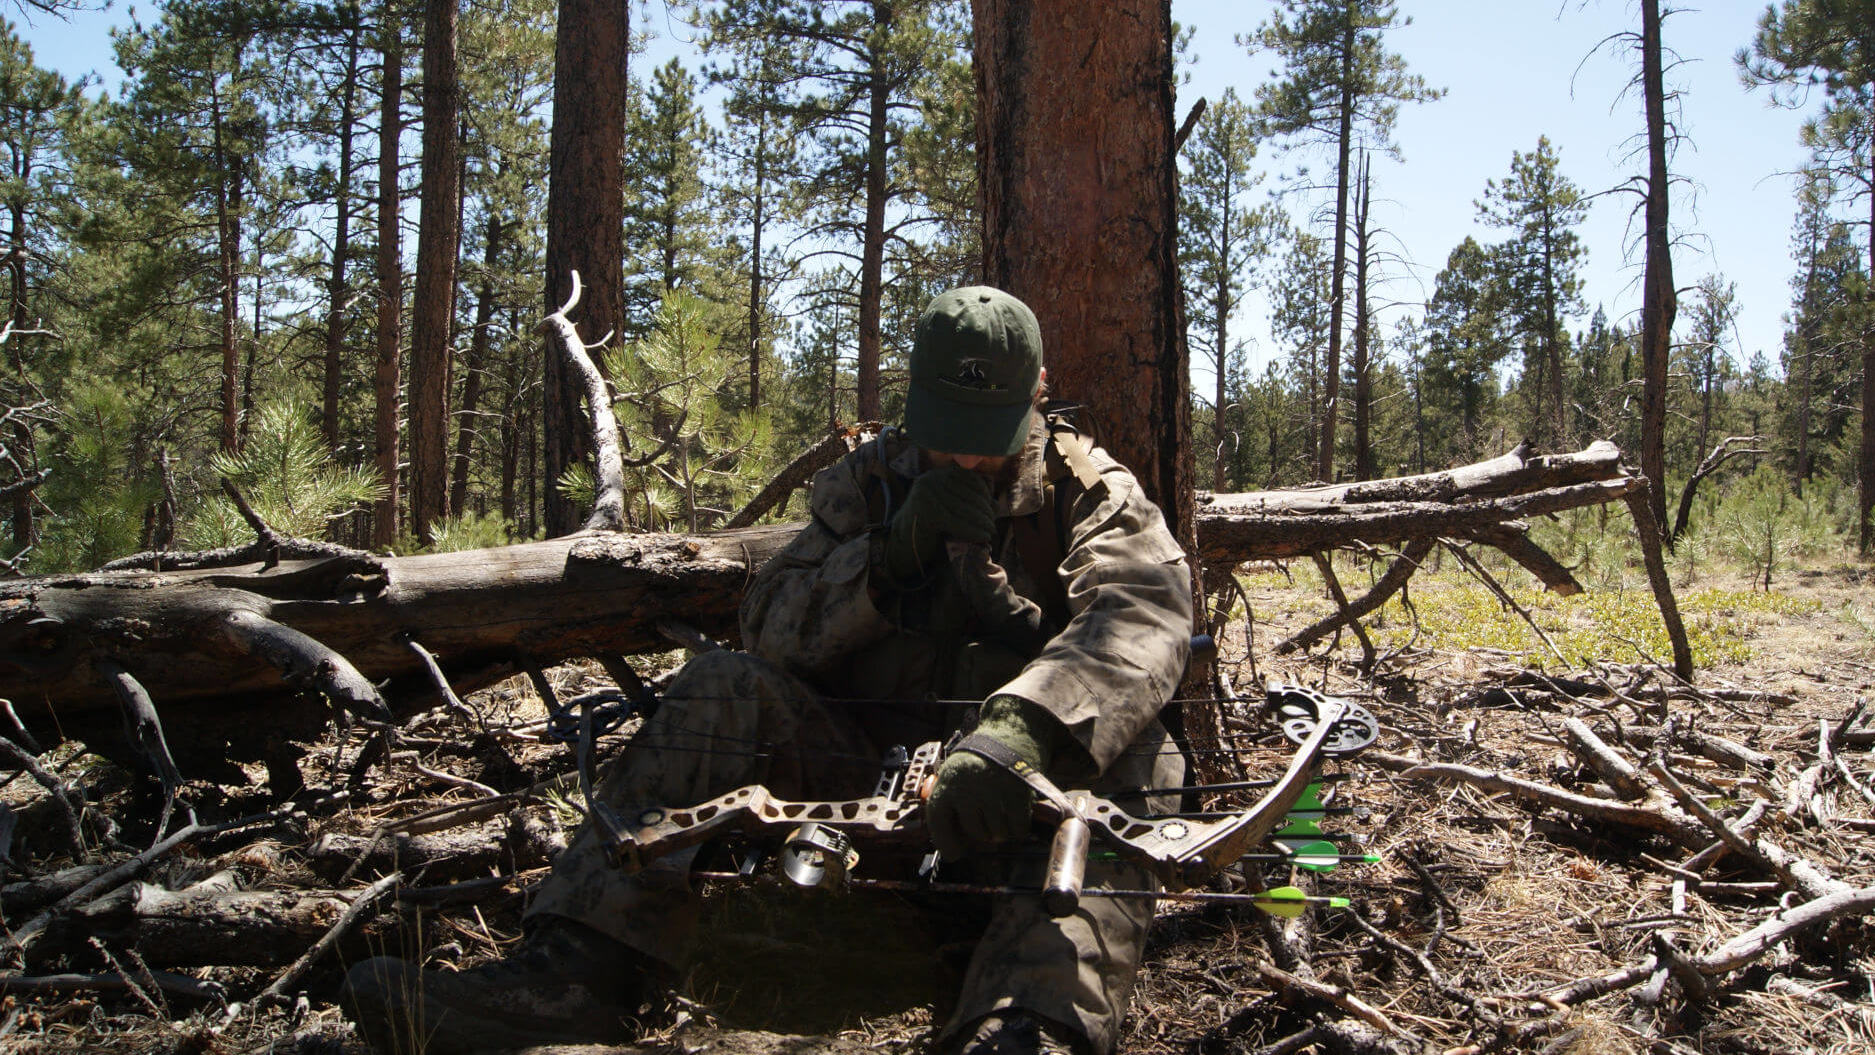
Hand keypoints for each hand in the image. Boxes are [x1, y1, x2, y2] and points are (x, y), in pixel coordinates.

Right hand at [879, 464, 992, 582]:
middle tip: (993, 525)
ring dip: (982, 522)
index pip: (969, 479)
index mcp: (937, 474)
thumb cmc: (932, 526)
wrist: (906, 544)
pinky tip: (983, 537)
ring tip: (991, 532)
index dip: (985, 494)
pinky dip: (973, 531)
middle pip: (967, 494)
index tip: (993, 510)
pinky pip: (956, 522)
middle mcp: (930, 480)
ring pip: (964, 509)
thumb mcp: (951, 507)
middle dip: (985, 511)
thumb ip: (970, 501)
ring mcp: (926, 495)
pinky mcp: (926, 513)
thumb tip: (995, 503)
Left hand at [926, 695, 1064, 858]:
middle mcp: (968, 790)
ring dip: (1000, 831)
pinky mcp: (1017, 796)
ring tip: (1001, 814)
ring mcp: (993, 794)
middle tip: (987, 824)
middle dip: (981, 832)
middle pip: (973, 832)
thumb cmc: (980, 757)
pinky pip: (1017, 829)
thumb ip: (948, 800)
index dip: (946, 842)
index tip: (954, 853)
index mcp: (948, 784)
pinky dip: (1018, 828)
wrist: (1010, 733)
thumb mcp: (955, 771)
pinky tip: (1016, 815)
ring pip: (996, 834)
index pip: (939, 823)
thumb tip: (949, 838)